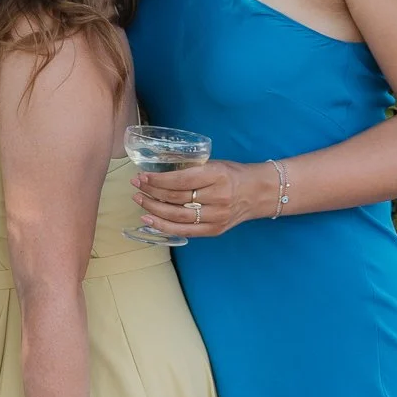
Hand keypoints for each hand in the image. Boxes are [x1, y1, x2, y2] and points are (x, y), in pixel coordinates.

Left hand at [131, 158, 274, 237]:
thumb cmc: (234, 174)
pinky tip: (150, 219)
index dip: (157, 180)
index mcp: (217, 176)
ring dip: (153, 209)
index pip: (180, 181)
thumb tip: (158, 172)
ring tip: (139, 200)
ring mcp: (216, 217)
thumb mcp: (214, 164)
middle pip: (176, 198)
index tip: (142, 176)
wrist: (259, 192)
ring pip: (177, 216)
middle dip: (151, 192)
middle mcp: (218, 198)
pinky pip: (185, 231)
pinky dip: (164, 226)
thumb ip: (190, 169)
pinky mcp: (215, 230)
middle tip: (136, 186)